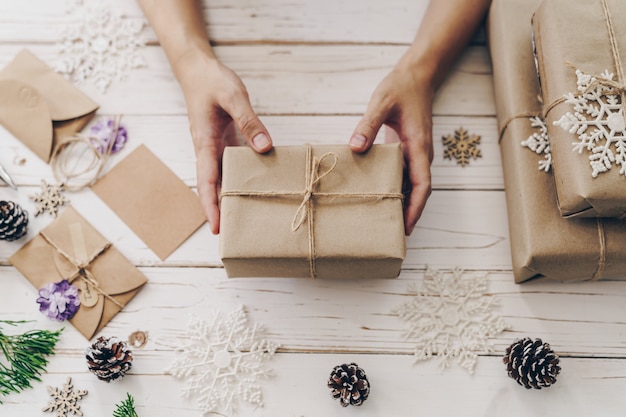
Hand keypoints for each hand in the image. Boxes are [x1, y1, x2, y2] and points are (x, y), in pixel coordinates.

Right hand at [175, 49, 272, 233]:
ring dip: (228, 197)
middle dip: (218, 210)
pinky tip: (253, 186)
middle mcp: (206, 149)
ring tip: (244, 217)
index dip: (210, 205)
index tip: (216, 227)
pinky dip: (238, 179)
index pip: (206, 180)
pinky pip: (229, 166)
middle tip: (231, 235)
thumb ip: (248, 121)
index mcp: (204, 142)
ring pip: (220, 178)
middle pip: (211, 187)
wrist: (197, 69)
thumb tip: (263, 147)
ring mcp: (213, 147)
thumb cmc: (212, 81)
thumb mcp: (233, 96)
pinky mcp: (222, 142)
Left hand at [349, 64, 433, 234]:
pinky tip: (379, 196)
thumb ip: (368, 124)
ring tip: (384, 222)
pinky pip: (402, 174)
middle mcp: (420, 154)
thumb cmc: (401, 87)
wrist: (417, 75)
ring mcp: (414, 153)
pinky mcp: (406, 149)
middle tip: (393, 235)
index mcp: (419, 147)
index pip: (423, 184)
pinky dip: (395, 188)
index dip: (416, 208)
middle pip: (418, 191)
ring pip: (411, 185)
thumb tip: (355, 147)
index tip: (407, 227)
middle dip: (409, 213)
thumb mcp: (382, 102)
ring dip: (402, 203)